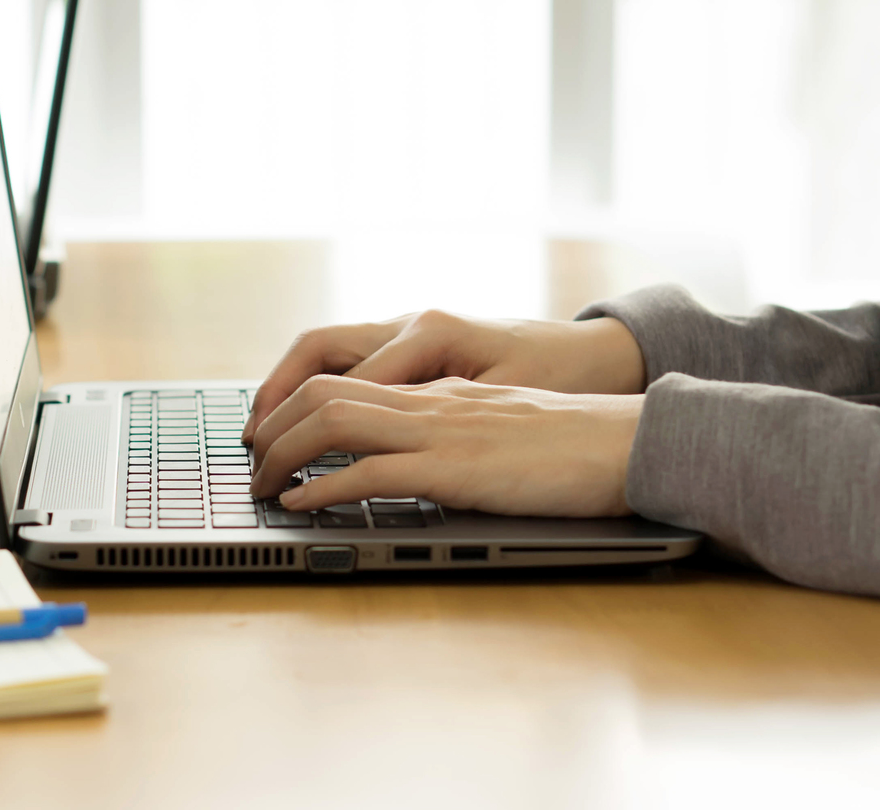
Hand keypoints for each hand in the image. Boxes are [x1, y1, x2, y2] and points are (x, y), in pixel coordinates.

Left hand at [248, 375, 642, 517]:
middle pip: (322, 389)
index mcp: (437, 389)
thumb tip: (413, 458)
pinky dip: (325, 487)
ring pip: (334, 420)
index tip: (267, 433)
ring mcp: (440, 430)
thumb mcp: (498, 425)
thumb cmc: (575, 442)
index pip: (342, 375)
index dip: (292, 401)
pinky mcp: (456, 467)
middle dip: (271, 424)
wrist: (630, 441)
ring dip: (284, 453)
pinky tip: (302, 504)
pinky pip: (372, 471)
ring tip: (261, 485)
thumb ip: (451, 431)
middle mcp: (429, 399)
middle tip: (249, 461)